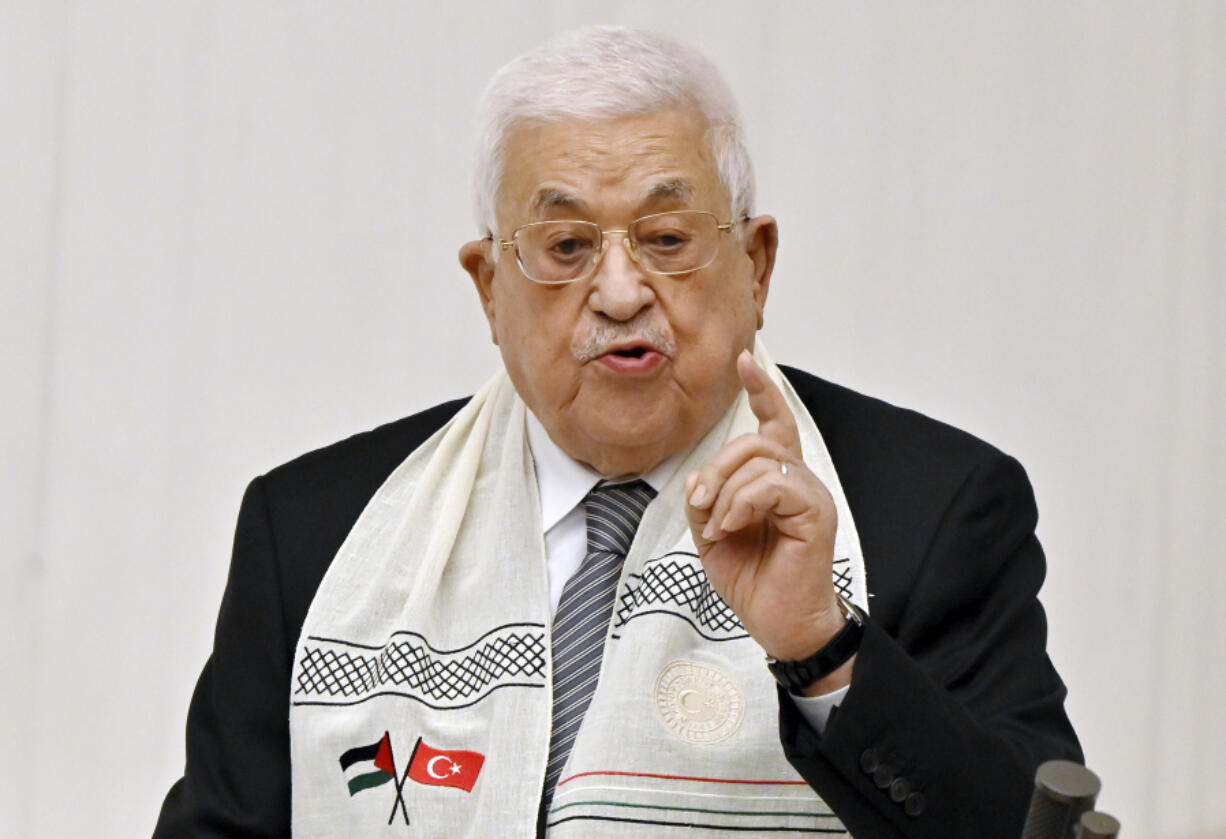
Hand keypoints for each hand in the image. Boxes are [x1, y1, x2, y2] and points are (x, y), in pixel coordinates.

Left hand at [685, 351, 851, 689]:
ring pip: (759, 460)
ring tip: (718, 529)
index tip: (746, 359)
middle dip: (716, 468)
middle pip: (753, 441)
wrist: (780, 625)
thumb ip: (706, 499)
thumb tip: (700, 477)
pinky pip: (772, 484)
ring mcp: (811, 494)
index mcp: (778, 481)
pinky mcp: (816, 513)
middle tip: (700, 507)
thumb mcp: (714, 535)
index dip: (762, 390)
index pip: (775, 423)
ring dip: (724, 494)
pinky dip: (741, 504)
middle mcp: (799, 480)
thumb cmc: (754, 581)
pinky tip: (732, 529)